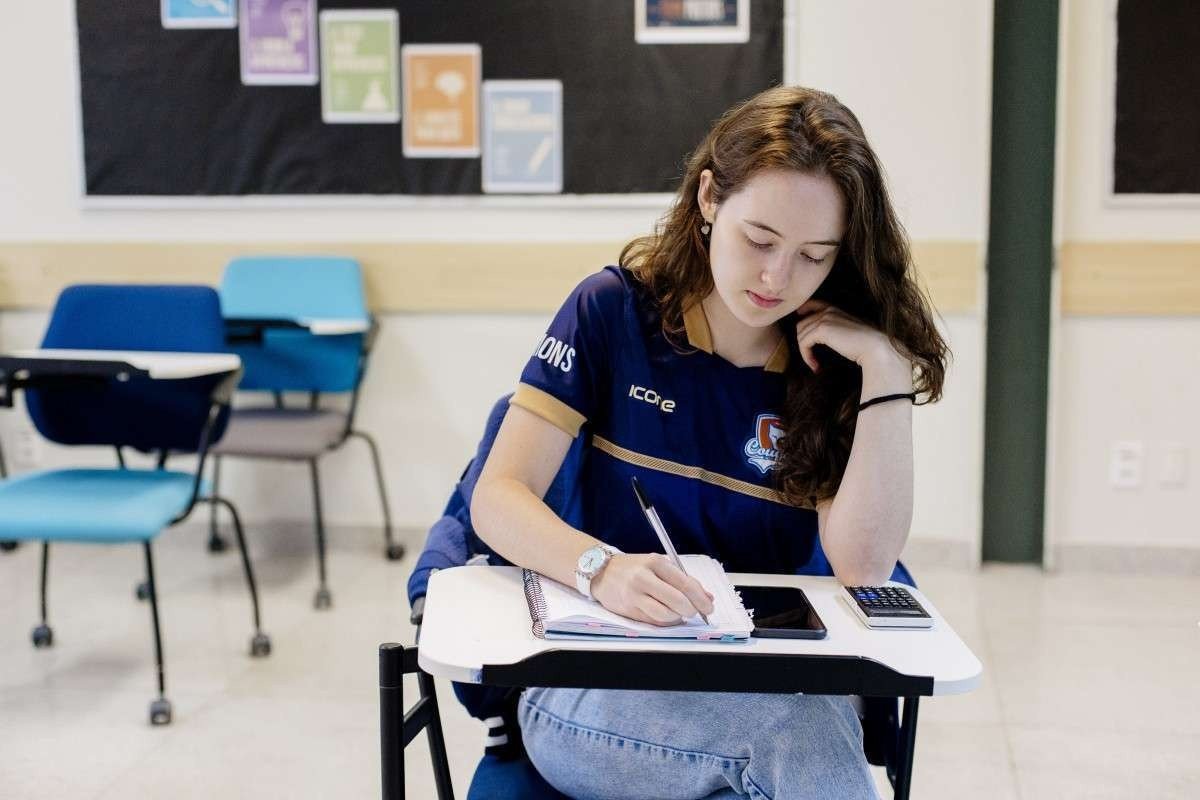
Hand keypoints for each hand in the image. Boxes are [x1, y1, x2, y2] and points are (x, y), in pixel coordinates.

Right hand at [590, 553, 714, 626]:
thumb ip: (683, 580)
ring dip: (676, 618)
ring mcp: (634, 595)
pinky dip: (664, 622)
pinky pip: (653, 622)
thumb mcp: (658, 565)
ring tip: (676, 612)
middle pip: (677, 602)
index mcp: (655, 563)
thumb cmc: (634, 568)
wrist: (601, 571)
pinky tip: (663, 614)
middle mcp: (644, 578)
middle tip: (693, 612)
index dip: (701, 599)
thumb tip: (707, 597)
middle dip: (691, 611)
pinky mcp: (628, 610)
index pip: (685, 584)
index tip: (709, 607)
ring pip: (666, 616)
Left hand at [793, 299, 911, 385]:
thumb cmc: (867, 345)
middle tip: (811, 358)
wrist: (876, 347)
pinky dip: (806, 356)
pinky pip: (804, 343)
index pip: (811, 305)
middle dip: (803, 342)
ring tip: (815, 363)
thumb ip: (836, 330)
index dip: (802, 313)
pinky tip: (815, 365)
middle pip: (802, 324)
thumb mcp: (848, 333)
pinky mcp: (822, 329)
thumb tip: (823, 339)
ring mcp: (824, 318)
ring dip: (805, 352)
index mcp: (835, 309)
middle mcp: (828, 310)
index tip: (800, 324)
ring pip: (801, 334)